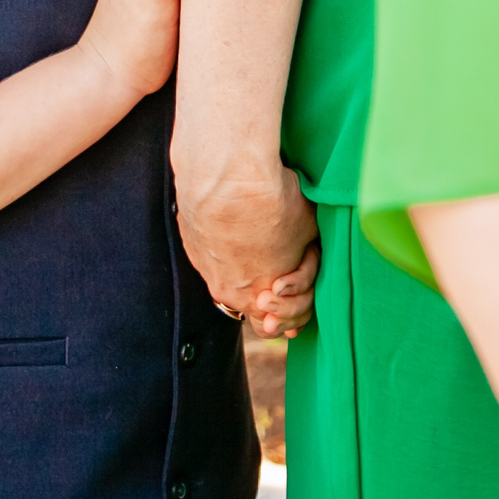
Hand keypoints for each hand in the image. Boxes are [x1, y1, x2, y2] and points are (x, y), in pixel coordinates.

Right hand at [175, 158, 317, 324]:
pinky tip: (238, 221)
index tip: (298, 284)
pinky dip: (226, 242)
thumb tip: (301, 260)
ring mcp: (204, 267)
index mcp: (260, 299)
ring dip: (248, 262)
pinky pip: (212, 252)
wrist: (227, 173)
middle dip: (276, 287)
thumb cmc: (273, 206)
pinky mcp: (190, 242)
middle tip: (286, 260)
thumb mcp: (308, 237)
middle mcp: (227, 291)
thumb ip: (303, 260)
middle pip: (254, 302)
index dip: (295, 306)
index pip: (278, 325)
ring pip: (230, 275)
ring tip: (262, 234)